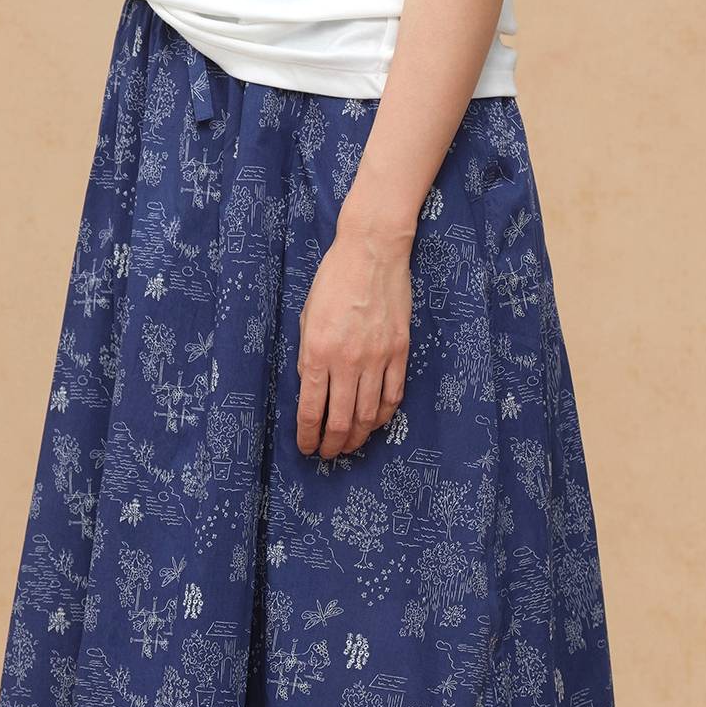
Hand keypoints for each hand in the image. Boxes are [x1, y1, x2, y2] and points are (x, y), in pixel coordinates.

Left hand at [295, 223, 411, 461]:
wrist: (372, 251)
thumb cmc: (334, 281)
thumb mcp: (307, 318)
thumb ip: (308, 357)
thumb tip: (311, 390)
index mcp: (318, 352)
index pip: (310, 411)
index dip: (307, 437)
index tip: (306, 448)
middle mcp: (347, 361)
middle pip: (340, 422)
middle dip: (332, 446)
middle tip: (327, 454)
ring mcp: (377, 358)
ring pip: (367, 416)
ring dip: (356, 438)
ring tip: (349, 445)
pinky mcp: (399, 352)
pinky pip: (392, 397)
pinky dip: (381, 416)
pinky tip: (372, 423)